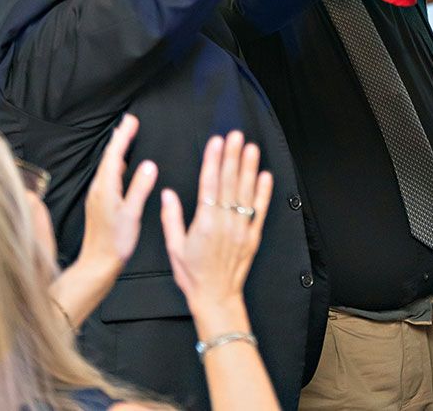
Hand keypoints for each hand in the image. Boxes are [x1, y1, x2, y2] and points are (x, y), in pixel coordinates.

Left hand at [53, 113, 158, 326]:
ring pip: (107, 166)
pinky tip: (121, 165)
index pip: (115, 155)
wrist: (97, 264)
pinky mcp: (98, 203)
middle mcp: (98, 189)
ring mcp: (97, 196)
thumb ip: (140, 188)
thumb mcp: (132, 214)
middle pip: (108, 157)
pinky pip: (107, 175)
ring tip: (125, 136)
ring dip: (116, 149)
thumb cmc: (116, 243)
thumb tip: (149, 165)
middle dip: (119, 138)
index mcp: (106, 188)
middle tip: (129, 121)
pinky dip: (115, 163)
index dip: (124, 136)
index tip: (131, 120)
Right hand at [160, 131, 272, 321]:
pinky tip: (265, 175)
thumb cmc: (192, 275)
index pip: (208, 185)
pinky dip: (264, 192)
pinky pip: (260, 210)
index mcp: (204, 224)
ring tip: (251, 147)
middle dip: (232, 156)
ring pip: (245, 192)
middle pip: (228, 183)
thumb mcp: (175, 248)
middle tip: (236, 135)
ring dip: (249, 168)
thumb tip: (167, 193)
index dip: (213, 160)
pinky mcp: (253, 236)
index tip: (216, 141)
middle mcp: (224, 223)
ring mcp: (241, 229)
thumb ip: (171, 218)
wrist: (216, 299)